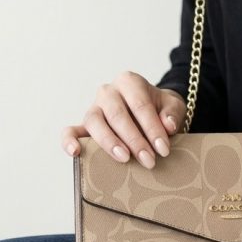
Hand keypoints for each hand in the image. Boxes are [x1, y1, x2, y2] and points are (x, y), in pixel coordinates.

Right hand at [61, 71, 186, 168]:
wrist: (150, 111)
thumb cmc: (160, 109)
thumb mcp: (173, 106)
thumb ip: (172, 113)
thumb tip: (168, 125)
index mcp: (129, 82)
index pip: (140, 105)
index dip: (152, 128)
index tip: (164, 149)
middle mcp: (108, 92)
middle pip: (117, 115)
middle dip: (134, 140)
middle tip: (149, 160)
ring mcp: (94, 108)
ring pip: (95, 122)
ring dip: (109, 142)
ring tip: (124, 158)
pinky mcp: (84, 126)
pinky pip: (70, 130)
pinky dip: (69, 141)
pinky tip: (75, 152)